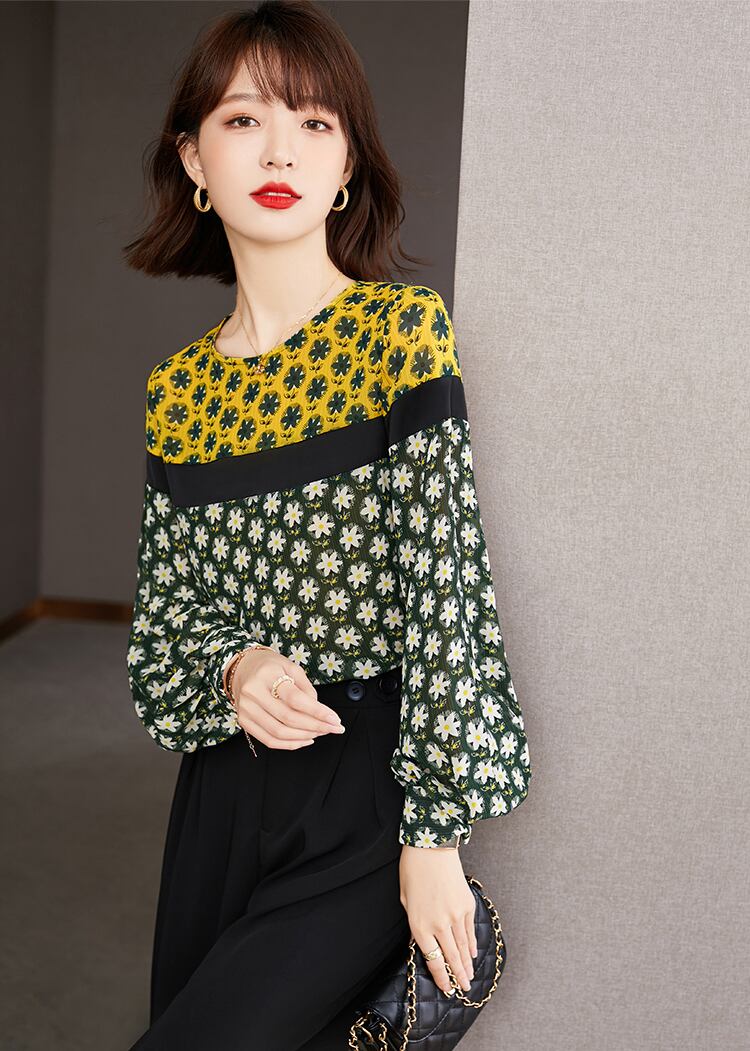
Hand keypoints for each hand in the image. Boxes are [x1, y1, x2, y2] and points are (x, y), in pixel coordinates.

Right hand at [232, 648, 345, 749]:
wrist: (242, 668)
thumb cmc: (270, 666)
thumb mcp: (291, 667)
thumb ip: (306, 688)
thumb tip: (319, 711)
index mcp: (267, 675)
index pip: (295, 699)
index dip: (317, 712)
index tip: (335, 719)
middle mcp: (253, 693)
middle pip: (288, 718)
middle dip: (315, 726)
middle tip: (333, 728)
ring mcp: (246, 709)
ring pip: (279, 733)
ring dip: (304, 737)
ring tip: (321, 733)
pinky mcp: (244, 722)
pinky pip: (268, 740)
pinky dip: (289, 744)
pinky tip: (304, 740)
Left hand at [399, 845, 477, 995]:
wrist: (432, 848)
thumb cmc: (412, 871)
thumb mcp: (405, 900)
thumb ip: (414, 924)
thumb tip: (421, 941)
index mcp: (420, 925)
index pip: (433, 959)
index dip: (441, 977)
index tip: (447, 989)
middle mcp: (439, 924)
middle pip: (451, 957)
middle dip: (458, 976)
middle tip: (463, 990)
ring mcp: (456, 915)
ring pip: (463, 947)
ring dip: (467, 964)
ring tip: (470, 977)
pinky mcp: (467, 905)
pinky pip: (470, 931)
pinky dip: (472, 944)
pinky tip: (472, 953)